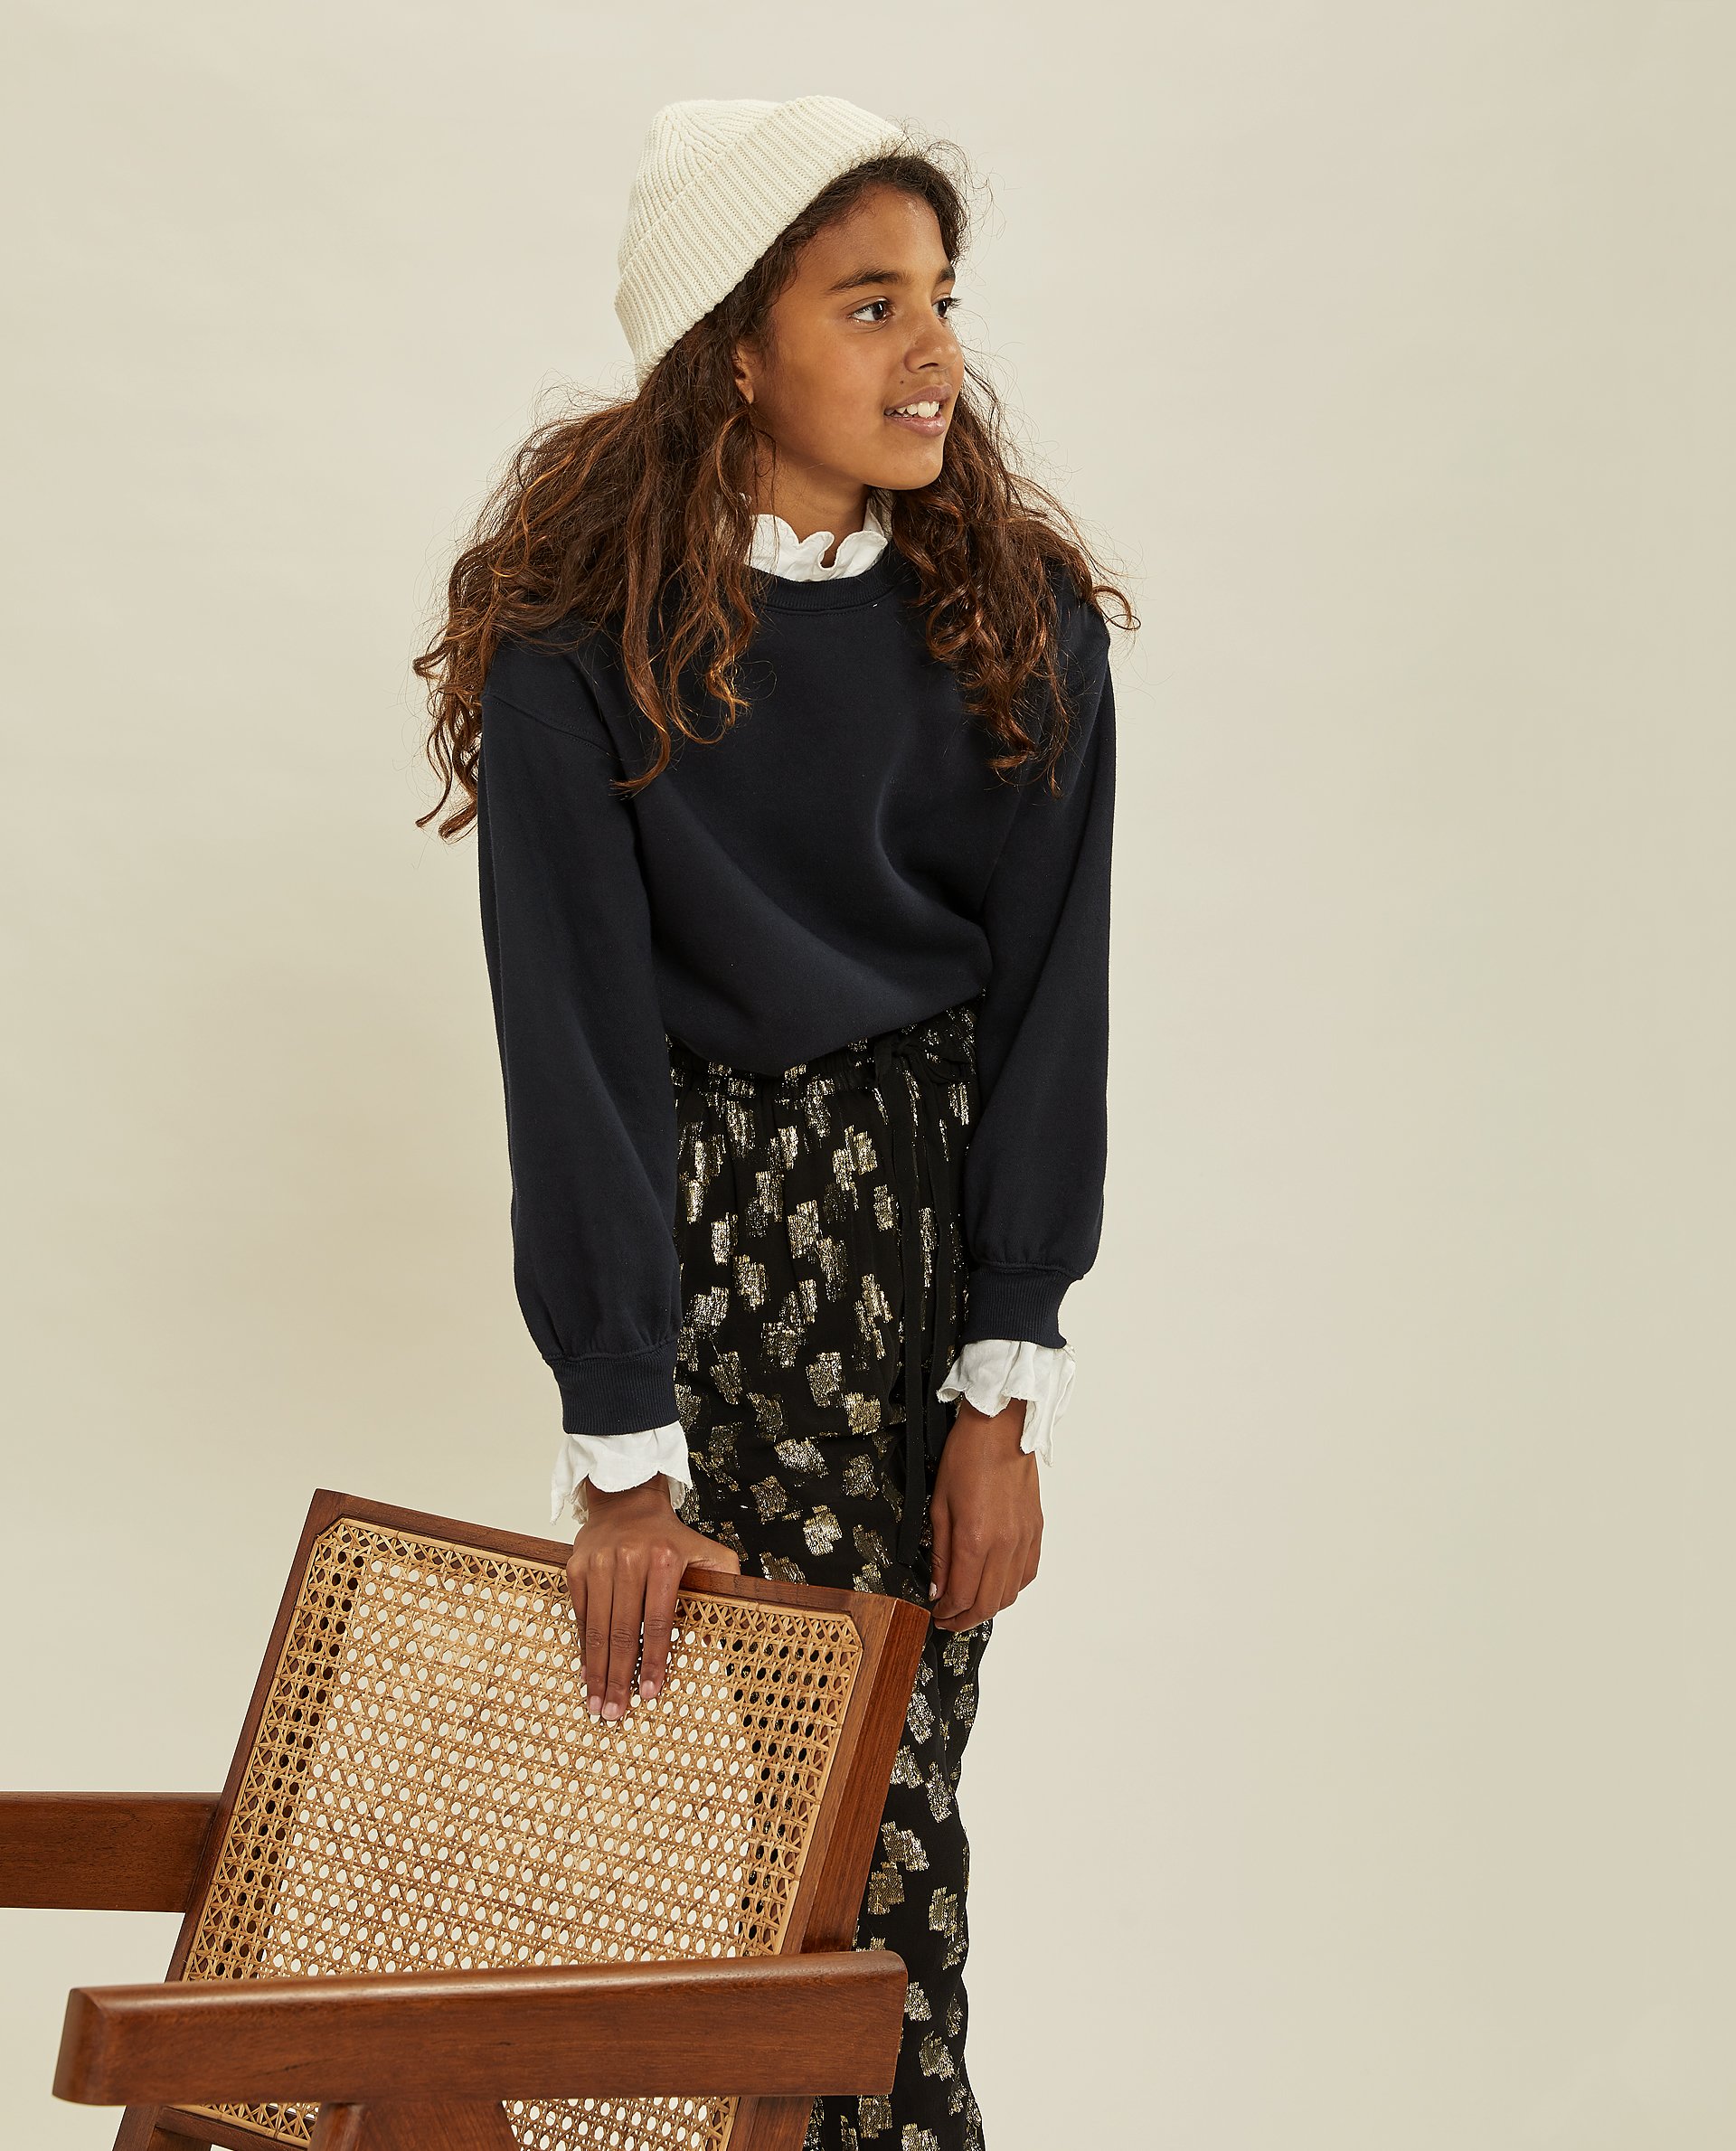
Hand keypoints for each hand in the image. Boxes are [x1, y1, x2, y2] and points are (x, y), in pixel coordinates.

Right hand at [566, 1476, 740, 1717]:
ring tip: (596, 1702)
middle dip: (619, 1677)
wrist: (626, 1501)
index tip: (649, 1693)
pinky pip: (580, 1616)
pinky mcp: (576, 1568)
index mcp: (664, 1560)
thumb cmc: (668, 1536)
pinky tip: (587, 1671)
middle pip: (623, 1631)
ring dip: (597, 1670)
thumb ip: (724, 1581)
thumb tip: (737, 1622)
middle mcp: (629, 1560)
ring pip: (597, 1628)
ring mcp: (599, 1564)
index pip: (658, 1621)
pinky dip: (583, 1647)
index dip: (653, 1661)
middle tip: (615, 1712)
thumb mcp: (705, 1550)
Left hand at [928, 1397, 1041, 1630]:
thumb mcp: (939, 1505)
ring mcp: (1024, 1539)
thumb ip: (939, 1551)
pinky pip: (1028, 1573)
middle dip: (965, 1619)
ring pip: (1011, 1594)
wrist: (1001, 1429)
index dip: (947, 1613)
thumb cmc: (967, 1456)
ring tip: (970, 1605)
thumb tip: (937, 1587)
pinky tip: (996, 1583)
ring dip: (989, 1607)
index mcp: (976, 1539)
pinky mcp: (1036, 1531)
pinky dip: (1011, 1587)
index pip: (963, 1596)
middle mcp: (1005, 1545)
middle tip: (948, 1619)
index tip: (935, 1614)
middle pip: (989, 1603)